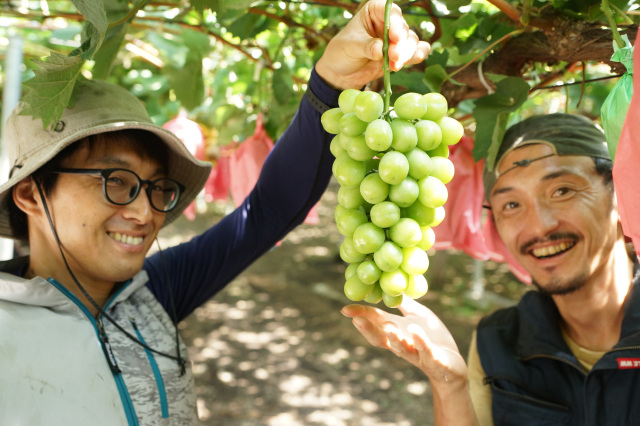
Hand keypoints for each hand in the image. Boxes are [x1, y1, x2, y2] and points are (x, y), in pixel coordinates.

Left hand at [316, 0, 429, 90]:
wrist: (341, 73)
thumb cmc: (342, 52)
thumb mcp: (350, 47)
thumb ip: (365, 46)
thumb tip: (380, 50)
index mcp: (373, 12)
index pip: (389, 10)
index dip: (395, 21)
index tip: (394, 36)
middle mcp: (388, 22)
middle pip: (402, 28)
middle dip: (401, 44)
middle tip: (393, 57)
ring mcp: (395, 39)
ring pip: (411, 41)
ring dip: (407, 53)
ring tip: (394, 66)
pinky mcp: (401, 54)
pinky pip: (417, 51)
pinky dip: (417, 56)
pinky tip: (411, 61)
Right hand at [341, 296, 466, 384]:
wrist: (453, 363)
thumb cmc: (432, 337)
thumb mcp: (417, 315)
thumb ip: (403, 303)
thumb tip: (388, 285)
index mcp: (397, 332)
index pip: (376, 323)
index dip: (361, 317)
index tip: (345, 310)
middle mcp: (402, 344)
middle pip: (382, 339)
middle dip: (369, 330)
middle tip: (357, 319)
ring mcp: (417, 353)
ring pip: (402, 348)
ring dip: (394, 338)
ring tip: (388, 325)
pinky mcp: (434, 360)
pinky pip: (427, 352)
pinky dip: (421, 342)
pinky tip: (416, 331)